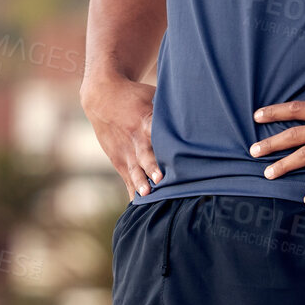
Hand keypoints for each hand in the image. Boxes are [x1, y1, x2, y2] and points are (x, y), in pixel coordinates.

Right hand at [81, 74, 160, 198]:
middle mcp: (134, 138)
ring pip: (134, 170)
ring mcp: (124, 151)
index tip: (168, 156)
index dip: (161, 145)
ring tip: (146, 195)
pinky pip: (127, 178)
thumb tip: (202, 116)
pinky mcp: (119, 160)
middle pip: (143, 155)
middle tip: (159, 180)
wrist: (102, 97)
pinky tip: (139, 207)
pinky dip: (133, 191)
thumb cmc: (136, 97)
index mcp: (145, 120)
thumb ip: (172, 112)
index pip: (154, 134)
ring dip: (140, 183)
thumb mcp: (153, 98)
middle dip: (151, 168)